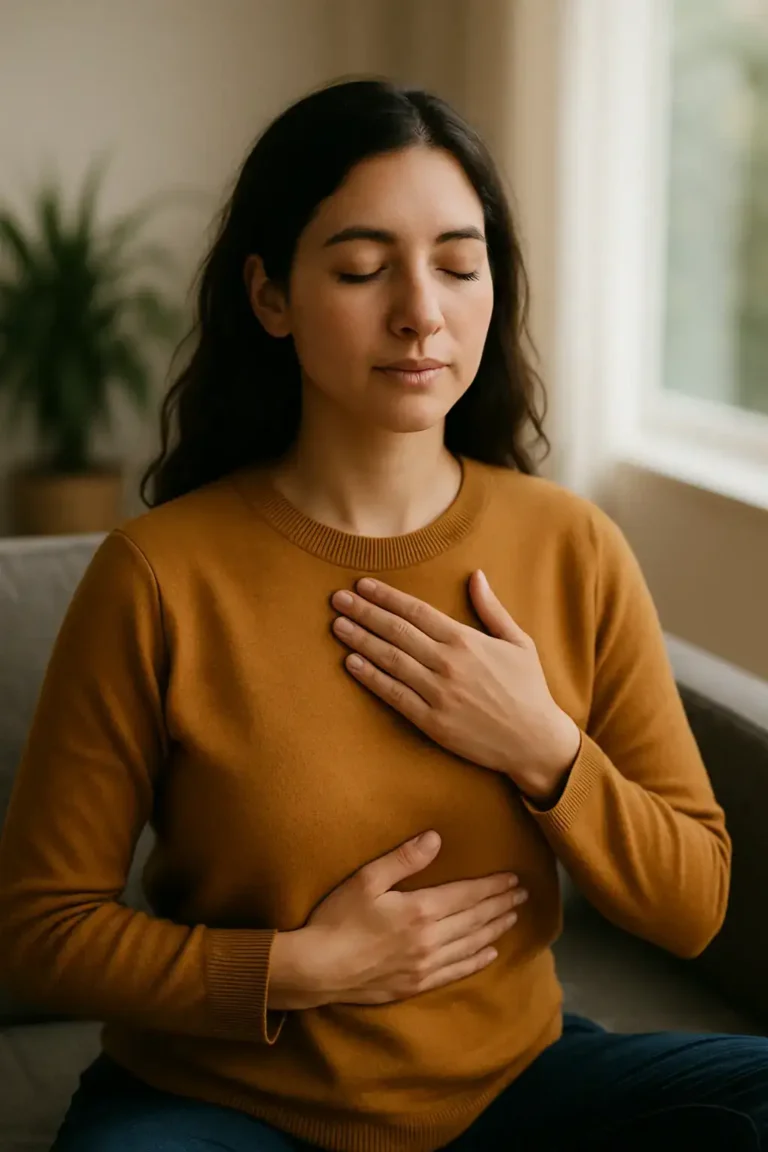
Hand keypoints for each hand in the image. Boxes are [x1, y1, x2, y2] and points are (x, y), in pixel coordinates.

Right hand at [286, 832, 526, 1006]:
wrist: (316, 968)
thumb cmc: (336, 919)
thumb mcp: (366, 880)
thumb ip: (403, 859)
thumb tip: (436, 838)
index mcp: (420, 910)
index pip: (466, 895)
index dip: (492, 886)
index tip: (513, 878)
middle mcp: (429, 940)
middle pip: (475, 919)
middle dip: (500, 905)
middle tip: (522, 895)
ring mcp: (424, 966)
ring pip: (470, 944)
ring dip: (495, 930)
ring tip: (513, 917)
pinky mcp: (415, 984)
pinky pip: (456, 972)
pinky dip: (476, 961)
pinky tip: (490, 954)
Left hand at [330, 571, 580, 801]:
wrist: (535, 741)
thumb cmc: (528, 689)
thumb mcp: (519, 642)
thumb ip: (492, 609)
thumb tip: (477, 575)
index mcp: (467, 641)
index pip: (417, 611)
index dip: (386, 597)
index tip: (362, 585)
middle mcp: (449, 664)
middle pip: (396, 631)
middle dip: (364, 612)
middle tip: (337, 599)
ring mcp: (438, 694)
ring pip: (390, 660)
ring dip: (360, 640)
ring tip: (337, 625)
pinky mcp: (432, 722)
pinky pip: (394, 695)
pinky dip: (371, 677)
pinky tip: (351, 663)